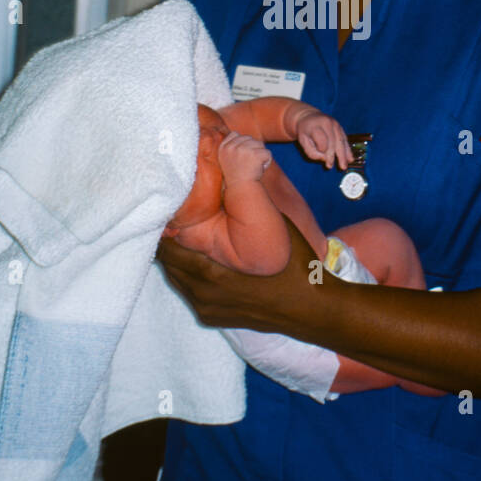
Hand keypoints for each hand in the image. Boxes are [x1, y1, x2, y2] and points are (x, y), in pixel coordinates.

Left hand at [156, 213, 325, 331]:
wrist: (314, 311)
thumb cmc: (296, 268)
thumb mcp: (275, 229)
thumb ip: (247, 202)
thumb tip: (233, 161)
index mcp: (210, 273)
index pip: (167, 246)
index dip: (166, 225)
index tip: (170, 206)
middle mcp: (201, 294)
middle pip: (168, 261)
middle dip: (171, 239)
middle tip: (178, 217)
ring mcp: (206, 309)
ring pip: (177, 276)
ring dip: (180, 257)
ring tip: (189, 236)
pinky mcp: (213, 319)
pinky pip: (190, 291)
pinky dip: (191, 275)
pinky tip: (205, 260)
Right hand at [217, 131, 271, 184]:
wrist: (242, 190)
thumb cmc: (237, 177)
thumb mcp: (228, 160)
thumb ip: (233, 148)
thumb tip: (246, 137)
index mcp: (223, 148)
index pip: (235, 134)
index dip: (241, 144)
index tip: (242, 157)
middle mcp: (232, 147)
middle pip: (250, 139)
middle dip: (253, 150)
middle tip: (248, 165)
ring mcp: (243, 150)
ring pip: (260, 144)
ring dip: (260, 156)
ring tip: (253, 167)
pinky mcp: (255, 154)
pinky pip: (268, 153)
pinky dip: (267, 162)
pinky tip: (259, 170)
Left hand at [295, 112, 352, 169]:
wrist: (308, 117)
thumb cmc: (305, 131)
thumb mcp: (302, 141)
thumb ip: (311, 152)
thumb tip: (325, 159)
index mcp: (315, 126)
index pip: (322, 140)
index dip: (322, 150)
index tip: (321, 157)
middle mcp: (327, 123)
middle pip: (333, 141)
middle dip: (333, 155)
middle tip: (330, 166)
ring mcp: (335, 124)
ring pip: (341, 141)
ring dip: (343, 155)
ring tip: (344, 166)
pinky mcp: (340, 127)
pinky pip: (345, 140)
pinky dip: (347, 150)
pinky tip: (350, 159)